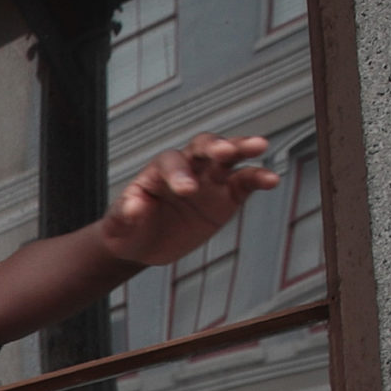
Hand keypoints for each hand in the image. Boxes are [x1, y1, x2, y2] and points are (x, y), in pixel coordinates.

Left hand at [98, 133, 281, 268]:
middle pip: (204, 147)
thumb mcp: (117, 225)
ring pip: (230, 157)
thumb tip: (133, 207)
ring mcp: (209, 179)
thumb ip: (123, 213)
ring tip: (261, 146)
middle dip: (215, 146)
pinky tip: (272, 180)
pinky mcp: (227, 195)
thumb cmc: (127, 228)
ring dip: (244, 148)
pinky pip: (245, 183)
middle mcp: (187, 168)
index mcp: (159, 171)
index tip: (187, 191)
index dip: (179, 173)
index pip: (171, 163)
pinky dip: (258, 178)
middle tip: (226, 151)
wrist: (144, 243)